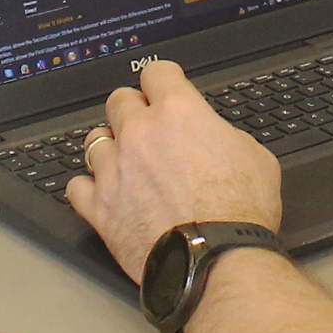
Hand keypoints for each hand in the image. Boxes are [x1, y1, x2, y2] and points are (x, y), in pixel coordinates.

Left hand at [64, 61, 282, 284]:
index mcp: (179, 113)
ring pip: (93, 140)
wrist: (215, 260)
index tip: (163, 87)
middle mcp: (140, 134)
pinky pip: (77, 186)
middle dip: (132, 109)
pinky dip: (87, 188)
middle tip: (144, 126)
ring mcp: (115, 169)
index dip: (162, 79)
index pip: (157, 72)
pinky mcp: (100, 207)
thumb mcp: (255, 157)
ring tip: (122, 161)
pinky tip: (101, 193)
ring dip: (109, 147)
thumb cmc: (238, 212)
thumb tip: (218, 139)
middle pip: (118, 100)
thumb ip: (226, 137)